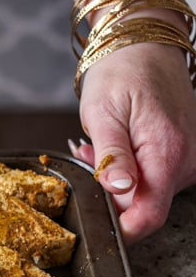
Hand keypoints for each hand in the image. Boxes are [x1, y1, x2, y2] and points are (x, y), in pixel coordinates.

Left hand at [71, 42, 195, 242]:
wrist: (145, 46)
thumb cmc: (121, 74)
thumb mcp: (103, 114)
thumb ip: (112, 157)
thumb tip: (120, 190)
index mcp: (167, 154)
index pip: (147, 216)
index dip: (119, 230)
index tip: (93, 225)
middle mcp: (185, 162)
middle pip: (142, 207)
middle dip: (108, 194)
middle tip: (90, 158)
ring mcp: (187, 160)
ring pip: (144, 193)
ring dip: (115, 179)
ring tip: (101, 146)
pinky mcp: (182, 157)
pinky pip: (152, 178)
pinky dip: (127, 169)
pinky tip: (116, 146)